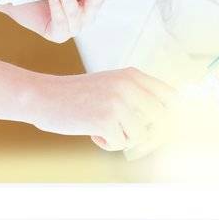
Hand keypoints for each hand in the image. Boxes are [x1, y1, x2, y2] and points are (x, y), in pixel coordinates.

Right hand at [29, 68, 174, 152]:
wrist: (44, 97)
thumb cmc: (78, 96)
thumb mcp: (111, 86)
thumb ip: (137, 97)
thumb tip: (167, 124)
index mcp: (133, 75)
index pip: (172, 96)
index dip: (174, 116)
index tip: (165, 130)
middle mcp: (129, 85)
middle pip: (162, 119)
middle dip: (151, 136)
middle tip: (131, 138)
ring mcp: (118, 102)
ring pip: (141, 135)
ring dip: (124, 139)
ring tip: (104, 129)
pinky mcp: (106, 119)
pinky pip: (121, 144)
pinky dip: (108, 143)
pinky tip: (92, 132)